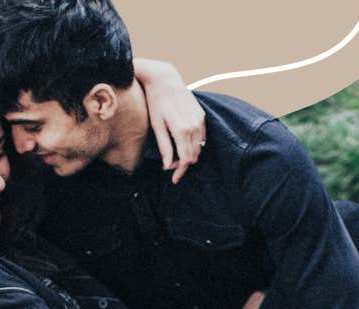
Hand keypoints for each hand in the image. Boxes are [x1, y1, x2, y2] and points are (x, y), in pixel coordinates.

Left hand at [135, 58, 204, 183]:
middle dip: (183, 164)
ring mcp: (199, 120)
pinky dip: (194, 144)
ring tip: (175, 155)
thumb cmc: (156, 102)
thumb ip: (164, 146)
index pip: (185, 160)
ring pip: (199, 147)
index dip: (180, 172)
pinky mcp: (201, 115)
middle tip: (170, 166)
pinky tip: (183, 143)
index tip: (174, 179)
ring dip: (189, 155)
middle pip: (193, 156)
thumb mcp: (156, 125)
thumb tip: (168, 165)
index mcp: (182, 130)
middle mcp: (194, 126)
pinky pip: (201, 137)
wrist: (165, 79)